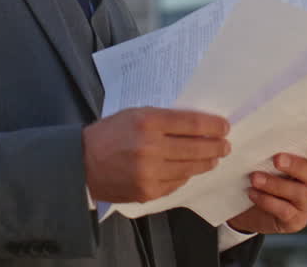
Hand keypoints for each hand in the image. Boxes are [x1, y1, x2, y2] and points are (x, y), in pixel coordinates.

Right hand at [82, 107, 229, 203]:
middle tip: (225, 145)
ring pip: (190, 168)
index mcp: (147, 121)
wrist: (81, 163)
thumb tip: (195, 125)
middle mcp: (151, 147)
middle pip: (196, 147)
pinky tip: (189, 170)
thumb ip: (162, 119)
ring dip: (206, 162)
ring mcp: (150, 172)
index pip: (191, 123)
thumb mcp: (133, 114)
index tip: (224, 126)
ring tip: (213, 158)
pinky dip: (186, 175)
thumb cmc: (108, 134)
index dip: (213, 125)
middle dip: (216, 146)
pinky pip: (177, 183)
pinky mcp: (149, 191)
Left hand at [227, 142, 306, 234]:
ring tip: (255, 178)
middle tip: (277, 159)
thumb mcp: (260, 161)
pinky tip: (252, 193)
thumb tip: (248, 133)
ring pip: (299, 193)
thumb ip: (264, 150)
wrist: (248, 210)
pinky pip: (286, 211)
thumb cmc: (258, 177)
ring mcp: (306, 204)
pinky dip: (267, 201)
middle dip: (295, 165)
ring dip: (275, 184)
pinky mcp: (295, 221)